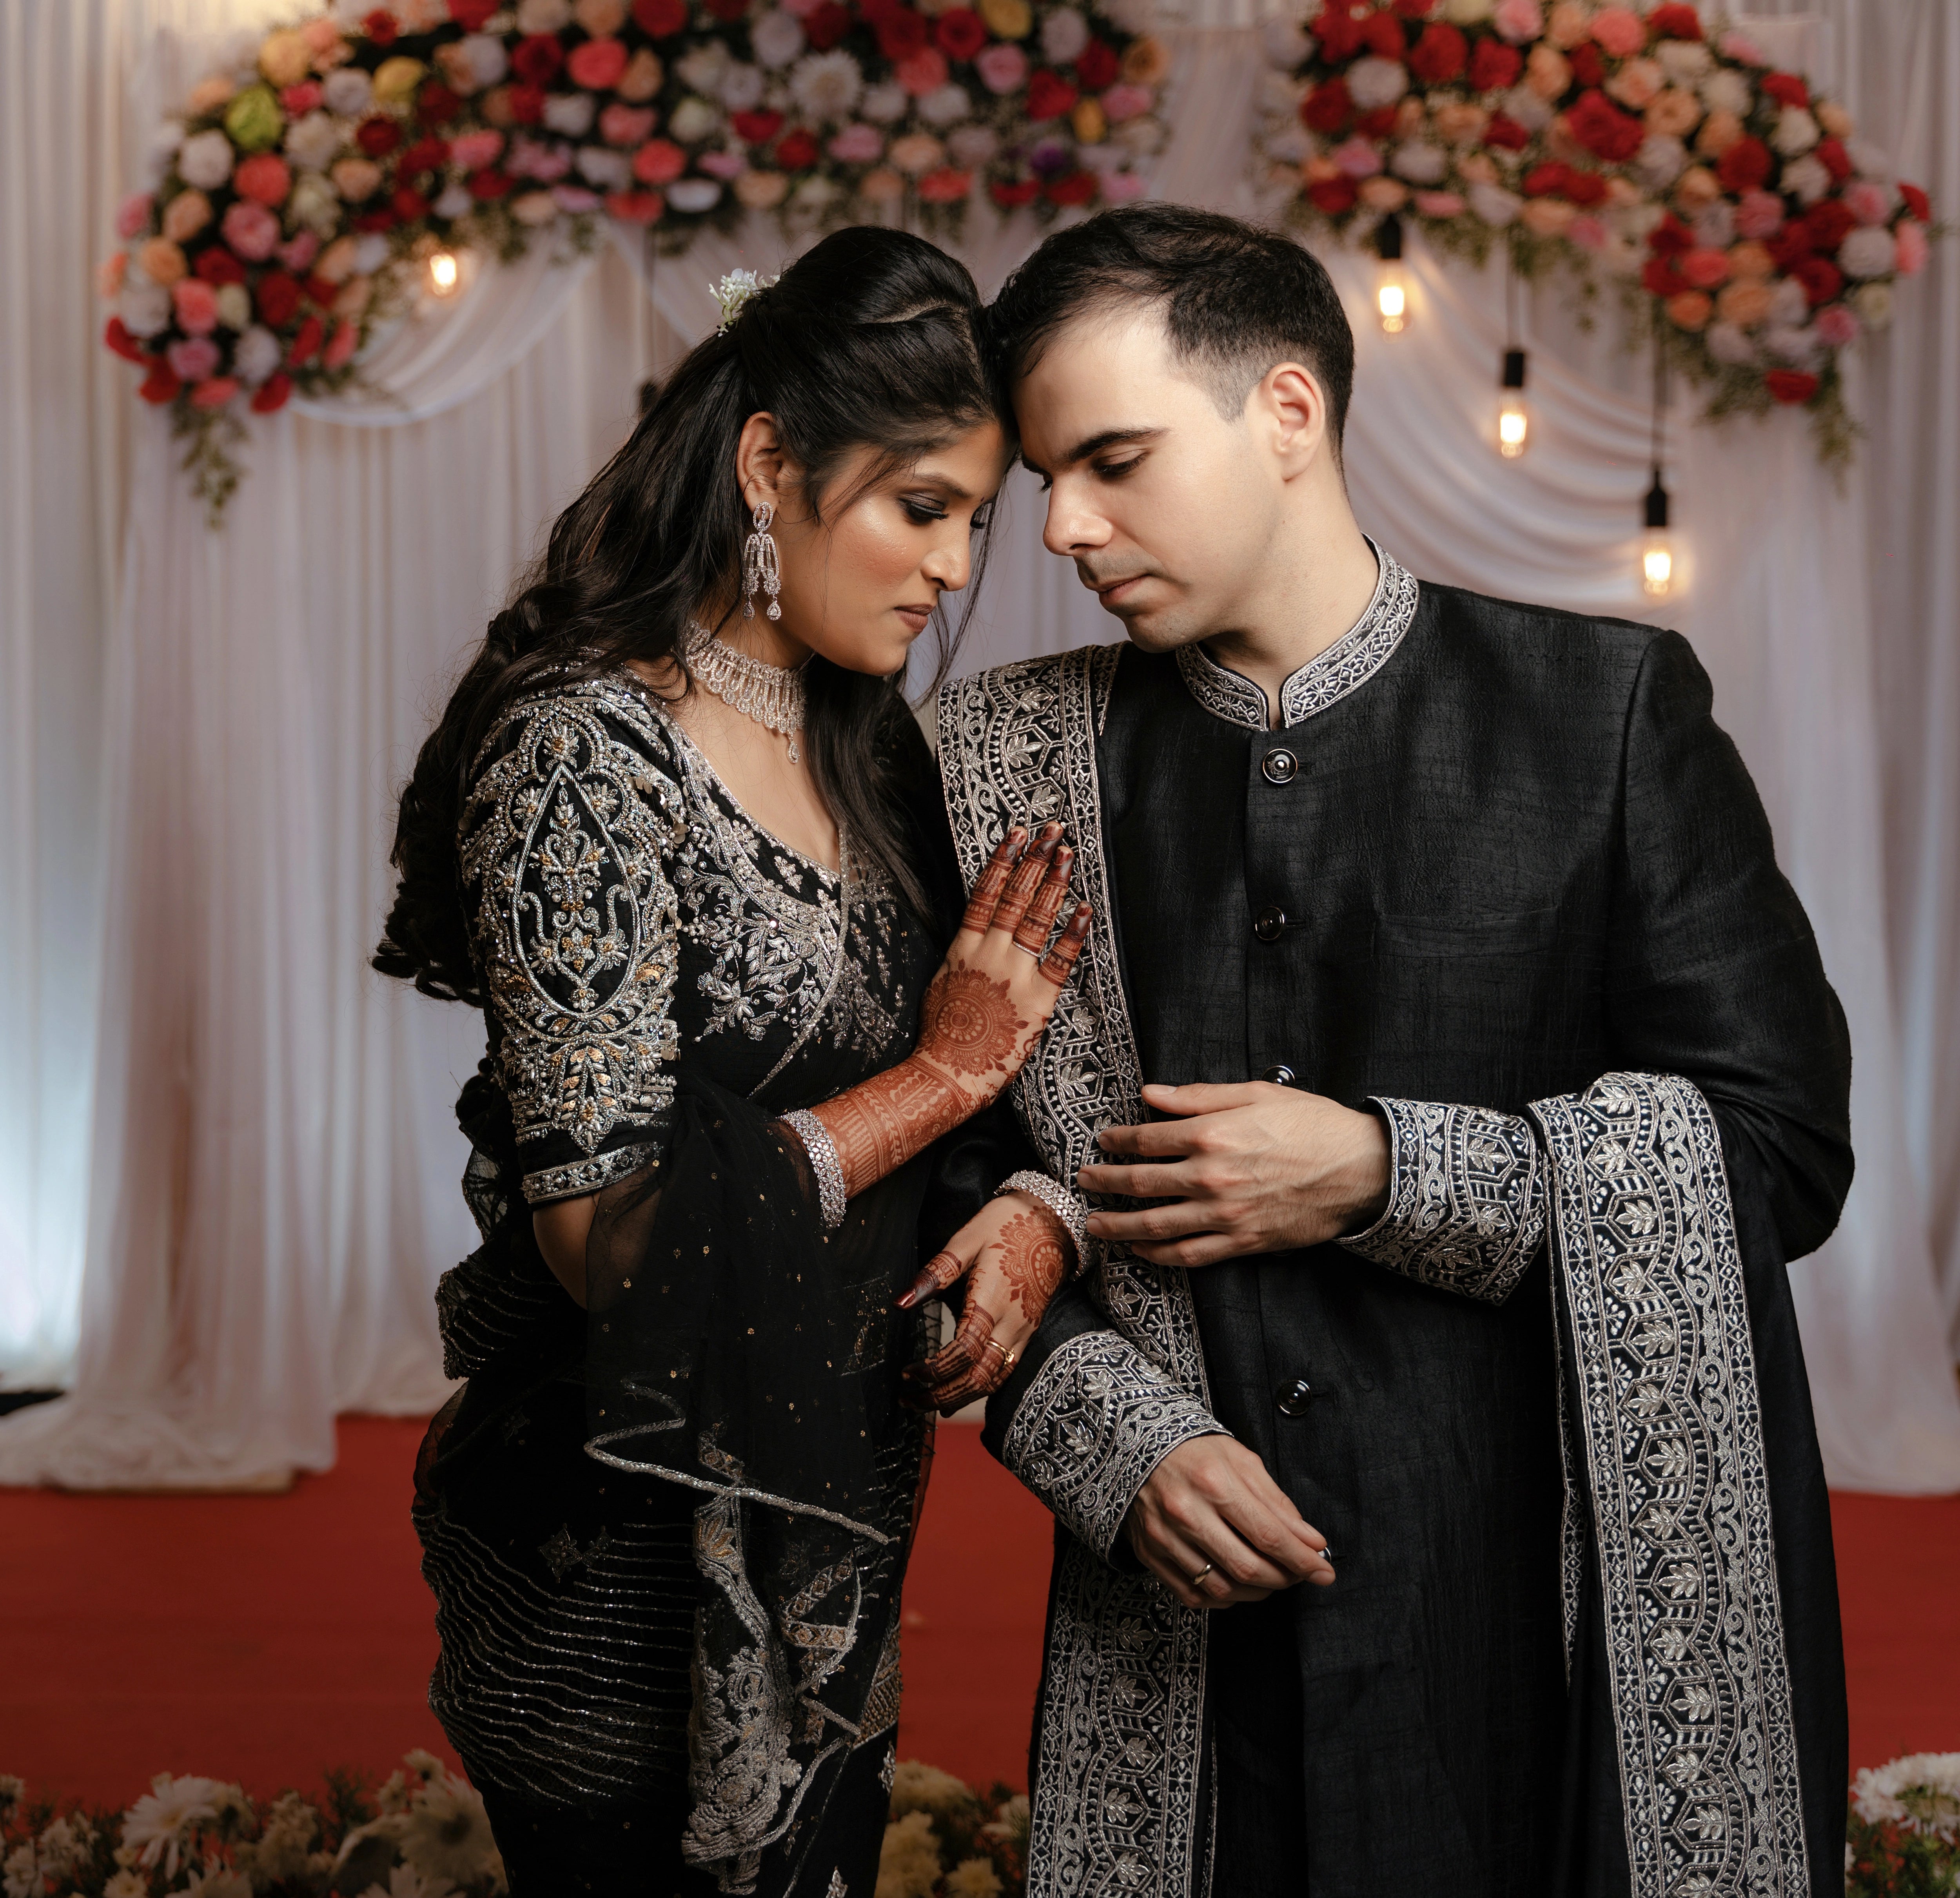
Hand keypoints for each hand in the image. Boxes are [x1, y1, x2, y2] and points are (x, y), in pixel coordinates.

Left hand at [897, 1193, 1072, 1413]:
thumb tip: (900, 1303)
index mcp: (993, 1300)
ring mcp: (1025, 1330)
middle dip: (942, 1395)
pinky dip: (983, 1387)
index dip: (934, 1370)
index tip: (907, 1373)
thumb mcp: (965, 1241)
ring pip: (995, 1380)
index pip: (964, 1352)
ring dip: (961, 1397)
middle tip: (909, 1400)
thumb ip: (935, 1274)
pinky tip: (962, 1392)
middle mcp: (1013, 1323)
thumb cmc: (1005, 1225)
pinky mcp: (1030, 1331)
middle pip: (980, 1377)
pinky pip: (1007, 1369)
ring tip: (928, 1404)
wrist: (1052, 1221)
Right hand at [916, 822, 1091, 1087]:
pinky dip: (1073, 932)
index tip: (1016, 835)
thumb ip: (961, 959)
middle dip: (1035, 859)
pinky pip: (1060, 959)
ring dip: (1054, 883)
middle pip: (1014, 895)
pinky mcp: (1037, 998)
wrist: (947, 1072)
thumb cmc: (942, 1035)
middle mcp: (989, 953)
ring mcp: (1014, 973)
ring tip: (1068, 855)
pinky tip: (1086, 908)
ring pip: (1036, 918)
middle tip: (1052, 830)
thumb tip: (972, 943)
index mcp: (964, 947)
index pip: (985, 892)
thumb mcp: (942, 984)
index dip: (1004, 860)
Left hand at [1077, 1081, 1389, 1267]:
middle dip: (1104, 1182)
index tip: (1103, 1141)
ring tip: (1094, 1222)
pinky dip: (1157, 1255)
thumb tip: (1150, 1094)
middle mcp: (1211, 1177)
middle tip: (1083, 1181)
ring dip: (1117, 1224)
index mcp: (1212, 1134)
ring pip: (1155, 1226)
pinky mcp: (1243, 1242)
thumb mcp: (1256, 1093)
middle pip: (1140, 1183)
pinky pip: (1188, 1255)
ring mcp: (1225, 1215)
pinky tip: (1139, 1249)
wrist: (1361, 1169)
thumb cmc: (1312, 1124)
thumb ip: (1198, 1097)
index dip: (1117, 1140)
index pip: (1146, 1139)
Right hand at [1123, 1435, 1334, 1608]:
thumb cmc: (1196, 1452)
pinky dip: (1222, 1598)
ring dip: (1257, 1591)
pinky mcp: (1149, 1554)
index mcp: (1214, 1483)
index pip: (1269, 1536)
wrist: (1138, 1445)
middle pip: (1247, 1567)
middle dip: (1284, 1579)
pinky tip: (1235, 1584)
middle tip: (1300, 1575)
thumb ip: (1278, 1503)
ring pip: (1221, 1587)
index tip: (1324, 1571)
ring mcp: (1164, 1537)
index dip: (1302, 1560)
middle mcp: (1186, 1513)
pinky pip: (1192, 1595)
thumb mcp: (1243, 1462)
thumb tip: (1311, 1541)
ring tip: (1270, 1578)